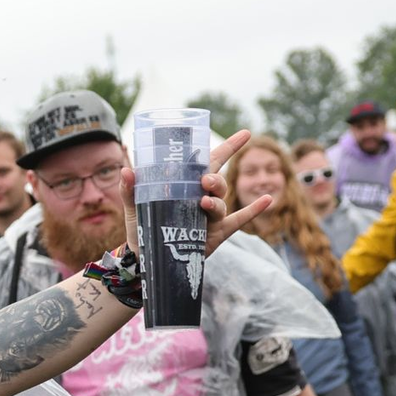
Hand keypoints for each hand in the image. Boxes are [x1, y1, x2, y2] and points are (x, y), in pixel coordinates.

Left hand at [121, 130, 272, 262]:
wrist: (143, 260)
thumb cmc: (142, 229)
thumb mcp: (133, 209)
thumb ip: (130, 190)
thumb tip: (127, 169)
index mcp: (189, 187)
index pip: (210, 163)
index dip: (228, 148)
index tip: (245, 134)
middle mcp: (204, 199)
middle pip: (218, 182)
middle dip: (215, 178)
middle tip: (204, 180)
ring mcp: (211, 218)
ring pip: (221, 204)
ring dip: (216, 200)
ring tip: (204, 202)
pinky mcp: (216, 236)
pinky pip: (238, 222)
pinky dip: (252, 212)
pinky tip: (267, 200)